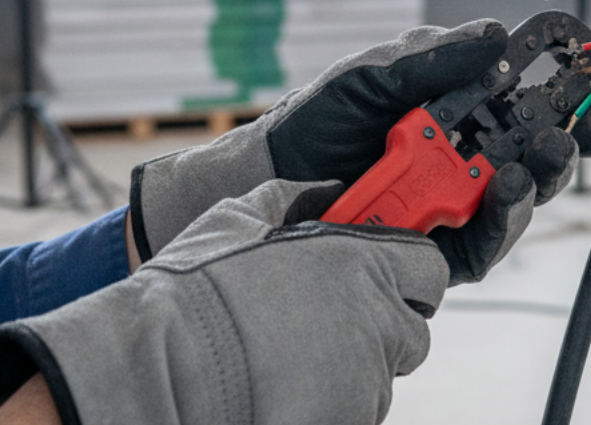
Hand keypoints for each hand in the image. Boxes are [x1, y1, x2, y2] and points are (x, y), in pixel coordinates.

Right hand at [0, 180, 446, 424]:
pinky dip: (332, 402)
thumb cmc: (193, 291)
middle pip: (413, 331)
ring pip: (381, 376)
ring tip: (289, 358)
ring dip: (352, 368)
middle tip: (328, 323)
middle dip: (382, 327)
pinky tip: (285, 388)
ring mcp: (364, 379)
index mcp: (361, 264)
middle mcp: (375, 322)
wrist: (160, 368)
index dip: (409, 274)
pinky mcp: (347, 419)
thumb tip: (322, 189)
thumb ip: (291, 198)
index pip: (429, 271)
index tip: (386, 278)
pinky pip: (356, 409)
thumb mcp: (238, 218)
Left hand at [129, 20, 590, 283]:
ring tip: (529, 165)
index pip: (541, 109)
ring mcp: (460, 206)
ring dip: (535, 182)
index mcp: (471, 111)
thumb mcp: (377, 75)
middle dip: (567, 148)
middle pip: (544, 159)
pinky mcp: (441, 249)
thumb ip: (436, 58)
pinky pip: (484, 244)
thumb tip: (499, 34)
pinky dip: (498, 221)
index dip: (584, 110)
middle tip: (566, 136)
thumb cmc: (325, 115)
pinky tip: (499, 195)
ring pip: (521, 201)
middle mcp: (475, 160)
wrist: (272, 171)